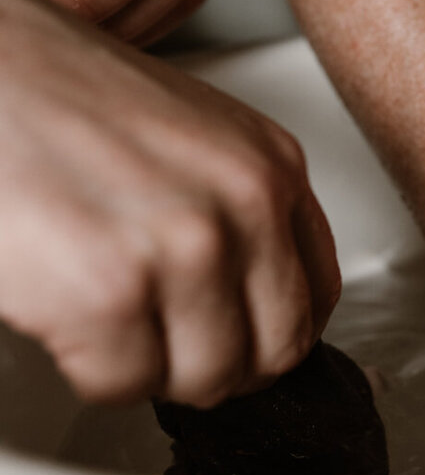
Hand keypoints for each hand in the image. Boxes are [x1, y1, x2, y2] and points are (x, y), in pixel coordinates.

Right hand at [0, 0, 338, 405]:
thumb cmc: (57, 90)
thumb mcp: (191, 133)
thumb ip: (238, 204)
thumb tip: (257, 293)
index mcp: (272, 166)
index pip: (317, 293)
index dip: (274, 333)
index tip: (240, 339)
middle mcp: (245, 205)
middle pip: (276, 349)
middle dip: (221, 364)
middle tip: (171, 347)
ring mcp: (184, 248)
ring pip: (205, 378)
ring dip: (154, 369)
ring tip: (114, 322)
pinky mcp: (109, 293)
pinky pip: (123, 384)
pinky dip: (92, 371)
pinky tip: (70, 317)